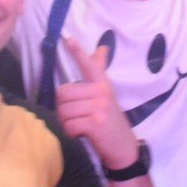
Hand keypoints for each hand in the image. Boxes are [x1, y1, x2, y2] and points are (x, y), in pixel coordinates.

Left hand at [55, 36, 137, 170]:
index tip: (67, 38)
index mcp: (103, 84)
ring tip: (80, 126)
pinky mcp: (95, 124)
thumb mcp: (106, 95)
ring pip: (63, 111)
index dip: (78, 52)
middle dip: (63, 109)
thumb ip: (99, 72)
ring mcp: (99, 108)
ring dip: (66, 122)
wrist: (123, 148)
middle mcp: (102, 92)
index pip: (89, 65)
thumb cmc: (111, 120)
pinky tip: (81, 134)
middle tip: (77, 116)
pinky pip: (69, 125)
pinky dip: (70, 133)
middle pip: (63, 94)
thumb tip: (101, 49)